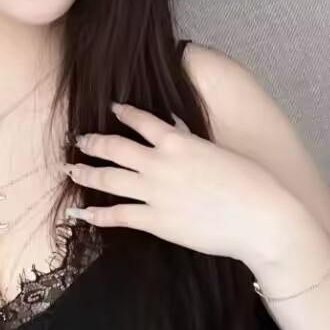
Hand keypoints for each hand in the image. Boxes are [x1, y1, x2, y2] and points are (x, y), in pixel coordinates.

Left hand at [65, 100, 296, 262]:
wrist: (259, 218)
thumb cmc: (251, 183)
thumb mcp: (218, 151)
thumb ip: (192, 145)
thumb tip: (181, 140)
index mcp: (178, 141)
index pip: (141, 120)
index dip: (123, 113)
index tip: (112, 109)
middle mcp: (159, 163)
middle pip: (114, 148)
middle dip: (93, 142)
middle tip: (79, 139)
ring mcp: (154, 193)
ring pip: (108, 178)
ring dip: (86, 172)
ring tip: (71, 168)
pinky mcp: (155, 221)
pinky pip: (117, 215)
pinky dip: (96, 213)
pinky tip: (81, 212)